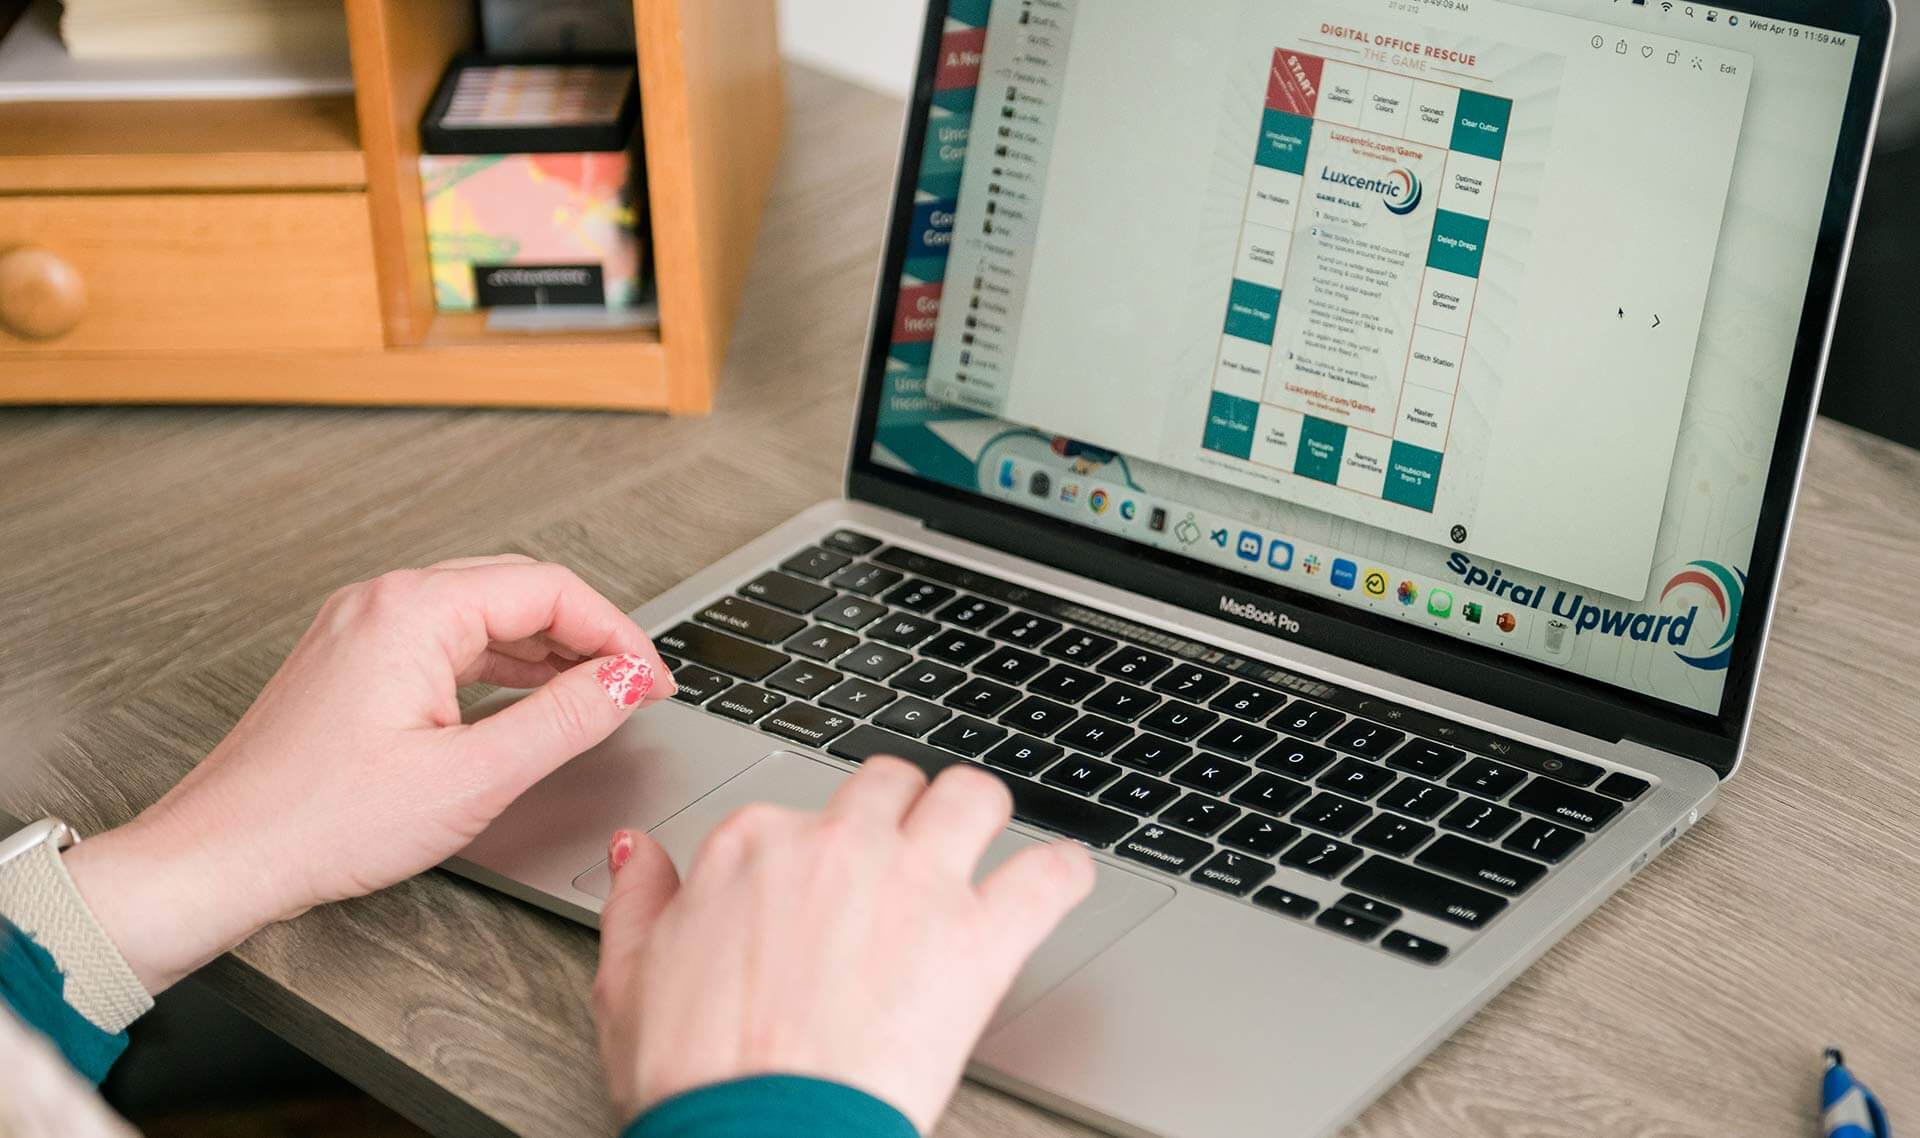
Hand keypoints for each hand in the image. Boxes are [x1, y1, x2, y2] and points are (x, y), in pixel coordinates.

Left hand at [64, 556, 675, 993]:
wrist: (218, 860)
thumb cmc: (318, 824)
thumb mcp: (472, 778)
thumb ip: (565, 719)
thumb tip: (627, 682)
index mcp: (413, 611)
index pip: (551, 590)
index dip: (617, 635)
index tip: (652, 682)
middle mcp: (383, 602)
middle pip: (519, 589)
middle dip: (588, 635)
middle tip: (634, 687)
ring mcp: (361, 626)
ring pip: (483, 612)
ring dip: (546, 649)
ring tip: (594, 696)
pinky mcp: (351, 659)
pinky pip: (445, 639)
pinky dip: (499, 664)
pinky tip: (526, 701)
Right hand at [592, 759, 1095, 1133]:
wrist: (759, 1135)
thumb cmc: (698, 1078)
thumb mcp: (627, 982)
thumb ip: (639, 902)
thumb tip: (641, 854)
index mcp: (754, 846)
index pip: (795, 812)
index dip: (811, 848)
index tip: (821, 877)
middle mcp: (839, 846)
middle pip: (891, 784)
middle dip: (902, 808)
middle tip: (906, 845)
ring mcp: (915, 883)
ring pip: (972, 796)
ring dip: (981, 813)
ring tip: (985, 837)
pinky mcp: (978, 937)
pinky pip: (1048, 876)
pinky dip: (1064, 873)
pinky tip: (1064, 877)